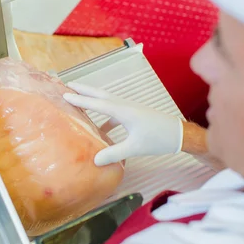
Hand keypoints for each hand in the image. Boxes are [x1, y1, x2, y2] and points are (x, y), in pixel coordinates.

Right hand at [63, 82, 183, 165]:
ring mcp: (129, 109)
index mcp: (123, 111)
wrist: (178, 134)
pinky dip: (104, 114)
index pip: (97, 104)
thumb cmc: (158, 139)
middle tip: (67, 84)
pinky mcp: (133, 115)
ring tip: (79, 99)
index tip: (65, 94)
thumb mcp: (135, 148)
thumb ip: (114, 153)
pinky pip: (113, 111)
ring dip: (92, 98)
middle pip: (100, 95)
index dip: (80, 100)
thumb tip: (95, 160)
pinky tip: (101, 128)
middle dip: (83, 89)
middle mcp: (124, 106)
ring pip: (106, 100)